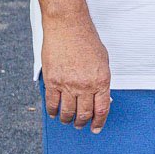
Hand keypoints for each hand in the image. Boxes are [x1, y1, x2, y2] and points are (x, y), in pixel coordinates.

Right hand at [41, 14, 111, 133]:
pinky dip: (52, 111)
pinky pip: (52, 103)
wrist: (68, 25)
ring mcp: (68, 84)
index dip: (99, 122)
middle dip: (82, 123)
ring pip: (67, 112)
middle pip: (84, 113)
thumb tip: (101, 97)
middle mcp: (85, 85)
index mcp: (101, 80)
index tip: (96, 128)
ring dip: (67, 119)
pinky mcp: (52, 81)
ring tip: (67, 120)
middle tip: (80, 125)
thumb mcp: (102, 60)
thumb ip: (101, 80)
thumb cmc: (86, 40)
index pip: (102, 109)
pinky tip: (54, 113)